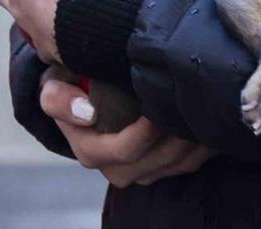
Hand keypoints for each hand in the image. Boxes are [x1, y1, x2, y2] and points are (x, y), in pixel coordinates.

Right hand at [38, 77, 213, 187]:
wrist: (83, 100)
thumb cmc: (70, 90)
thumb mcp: (52, 88)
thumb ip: (57, 99)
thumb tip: (87, 113)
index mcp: (92, 153)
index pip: (127, 150)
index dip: (148, 130)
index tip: (159, 99)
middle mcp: (119, 170)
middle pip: (160, 160)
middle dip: (178, 133)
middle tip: (191, 99)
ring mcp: (144, 172)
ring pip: (180, 164)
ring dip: (194, 138)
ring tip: (202, 106)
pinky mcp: (163, 168)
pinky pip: (191, 163)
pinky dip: (203, 144)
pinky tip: (208, 117)